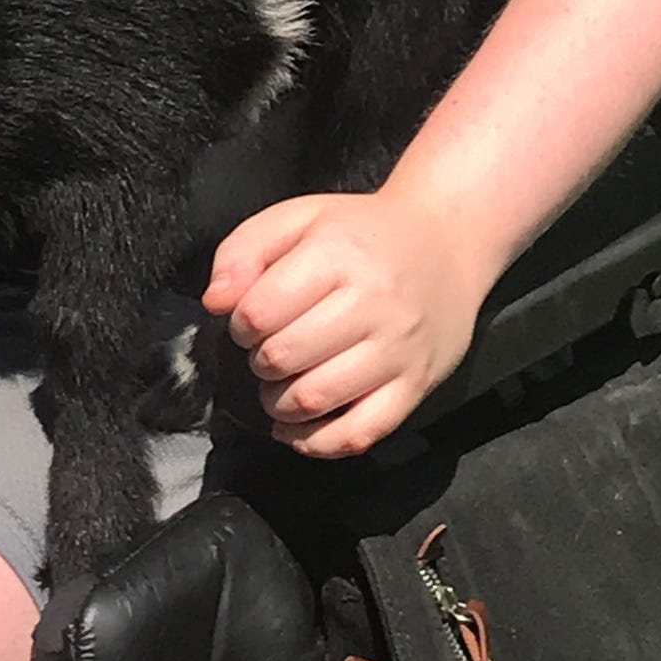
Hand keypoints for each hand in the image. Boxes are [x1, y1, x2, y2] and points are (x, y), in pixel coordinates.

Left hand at [203, 188, 488, 457]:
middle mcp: (372, 303)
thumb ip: (245, 250)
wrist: (445, 242)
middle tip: (267, 350)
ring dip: (280, 403)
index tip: (249, 319)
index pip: (260, 311)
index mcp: (337, 254)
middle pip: (283, 357)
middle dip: (259, 361)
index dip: (239, 322)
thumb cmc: (362, 232)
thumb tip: (215, 301)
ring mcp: (398, 349)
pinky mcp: (416, 385)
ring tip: (280, 386)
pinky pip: (360, 434)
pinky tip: (299, 429)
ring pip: (317, 399)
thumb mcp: (299, 218)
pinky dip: (318, 443)